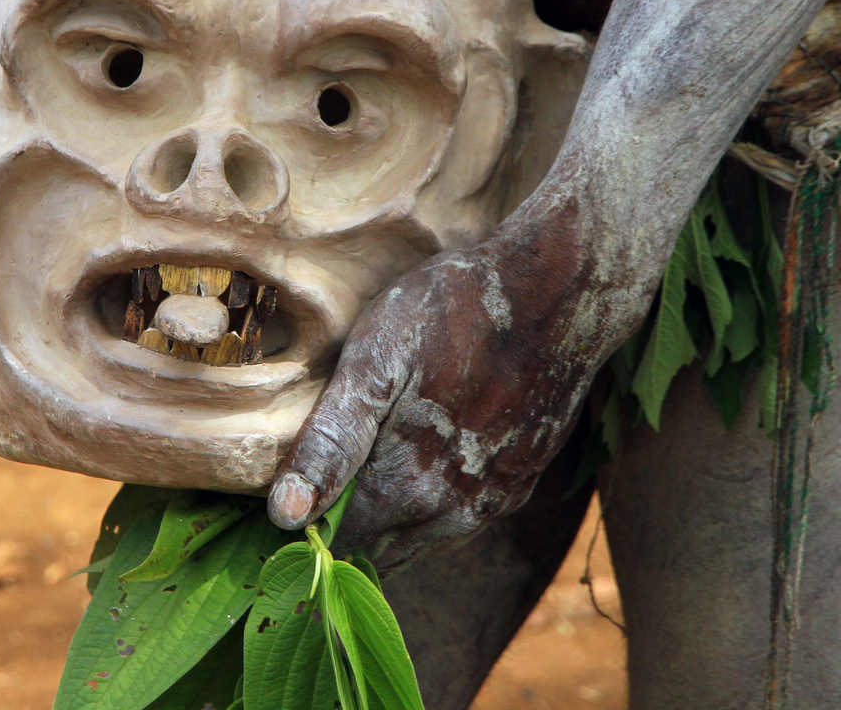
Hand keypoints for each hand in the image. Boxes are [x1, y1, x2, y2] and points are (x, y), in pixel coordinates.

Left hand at [267, 215, 631, 570]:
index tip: (281, 489)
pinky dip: (429, 507)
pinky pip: (459, 520)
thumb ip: (331, 441)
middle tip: (314, 475)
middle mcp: (452, 512)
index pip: (334, 543)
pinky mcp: (518, 484)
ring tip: (360, 469)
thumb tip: (284, 515)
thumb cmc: (455, 311)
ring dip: (387, 520)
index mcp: (406, 487)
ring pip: (419, 540)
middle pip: (377, 548)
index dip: (303, 522)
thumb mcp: (376, 359)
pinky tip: (418, 462)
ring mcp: (491, 502)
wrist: (559, 291)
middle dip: (341, 526)